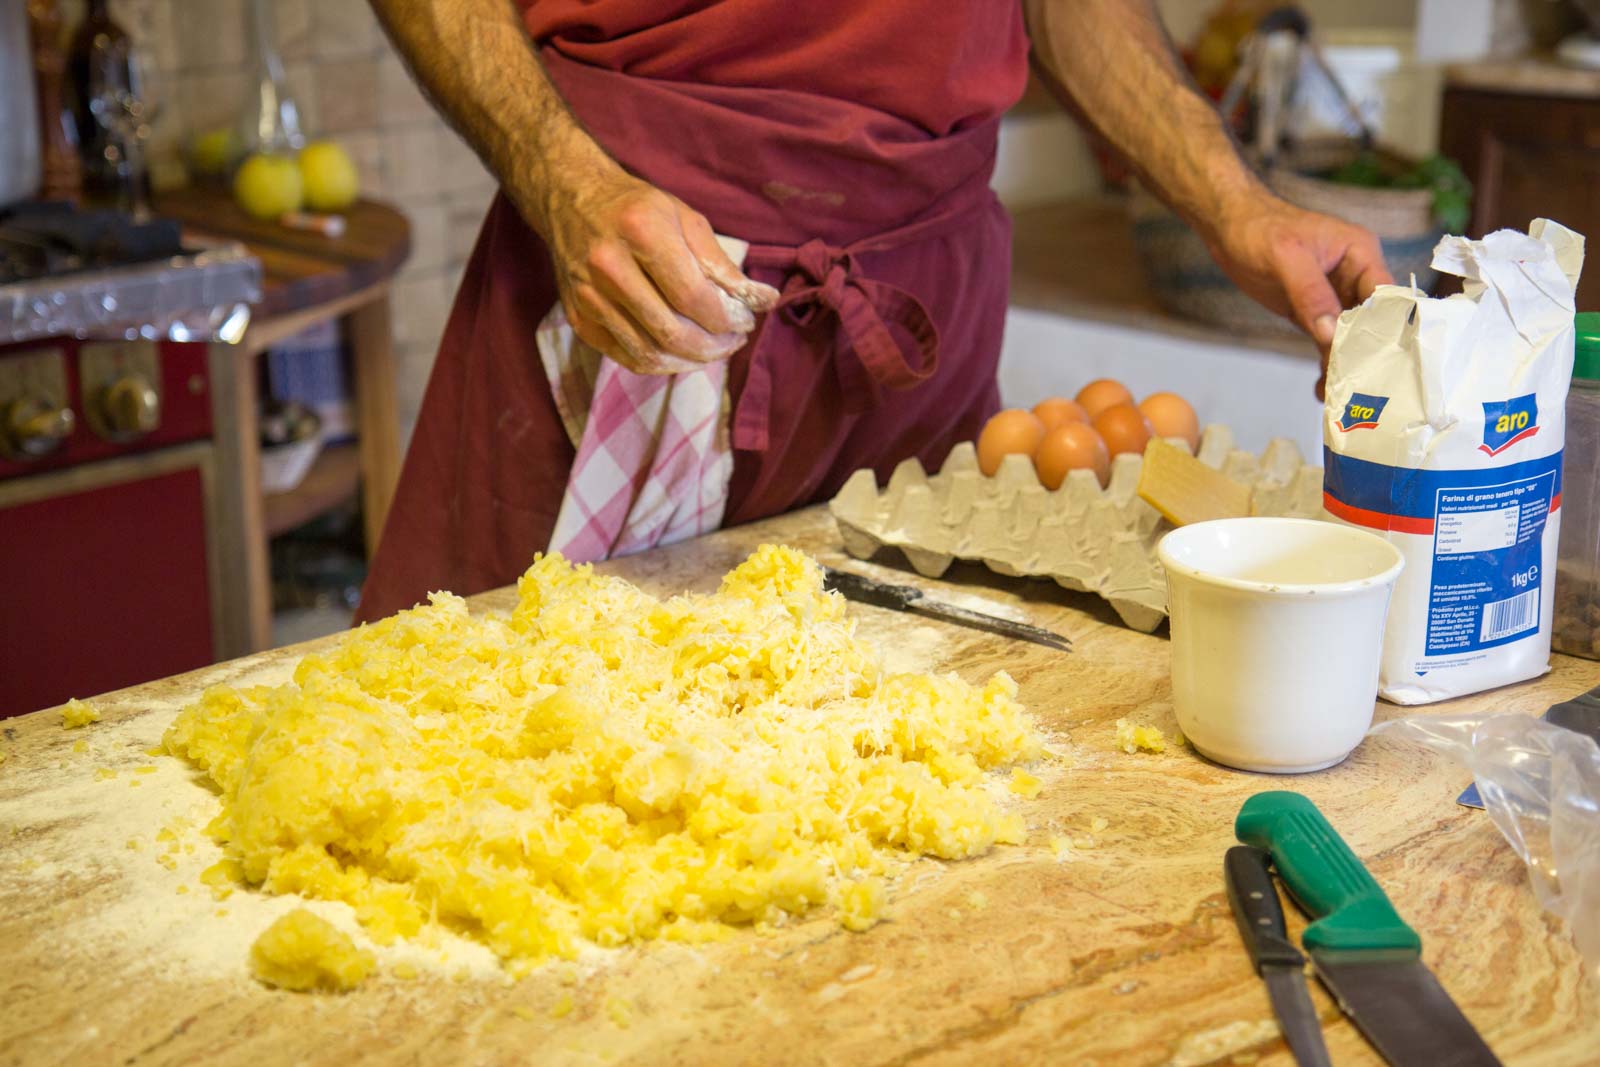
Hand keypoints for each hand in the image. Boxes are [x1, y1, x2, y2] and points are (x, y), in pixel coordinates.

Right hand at [530, 152, 778, 373]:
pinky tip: (682, 356)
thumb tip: (765, 301)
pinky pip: (626, 357)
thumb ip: (723, 264)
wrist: (570, 198)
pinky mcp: (578, 317)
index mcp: (641, 231)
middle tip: (734, 342)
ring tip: (714, 350)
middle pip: (671, 331)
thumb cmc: (638, 207)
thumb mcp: (685, 219)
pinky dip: (661, 364)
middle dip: (713, 347)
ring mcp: (588, 296)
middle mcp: (609, 265)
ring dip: (691, 361)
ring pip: (649, 352)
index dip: (726, 319)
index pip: (692, 296)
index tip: (745, 323)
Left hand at [1203, 193, 1392, 395]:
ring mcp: (1335, 296)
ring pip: (1350, 337)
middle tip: (1363, 391)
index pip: (1386, 296)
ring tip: (1340, 398)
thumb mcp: (1285, 257)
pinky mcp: (1314, 312)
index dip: (1388, 329)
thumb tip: (1332, 334)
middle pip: (1374, 322)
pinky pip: (1327, 342)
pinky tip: (1322, 389)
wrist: (1228, 227)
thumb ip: (1310, 294)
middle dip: (1368, 355)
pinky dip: (1326, 364)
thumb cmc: (1258, 230)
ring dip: (1345, 366)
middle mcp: (1354, 276)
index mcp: (1360, 254)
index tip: (1383, 364)